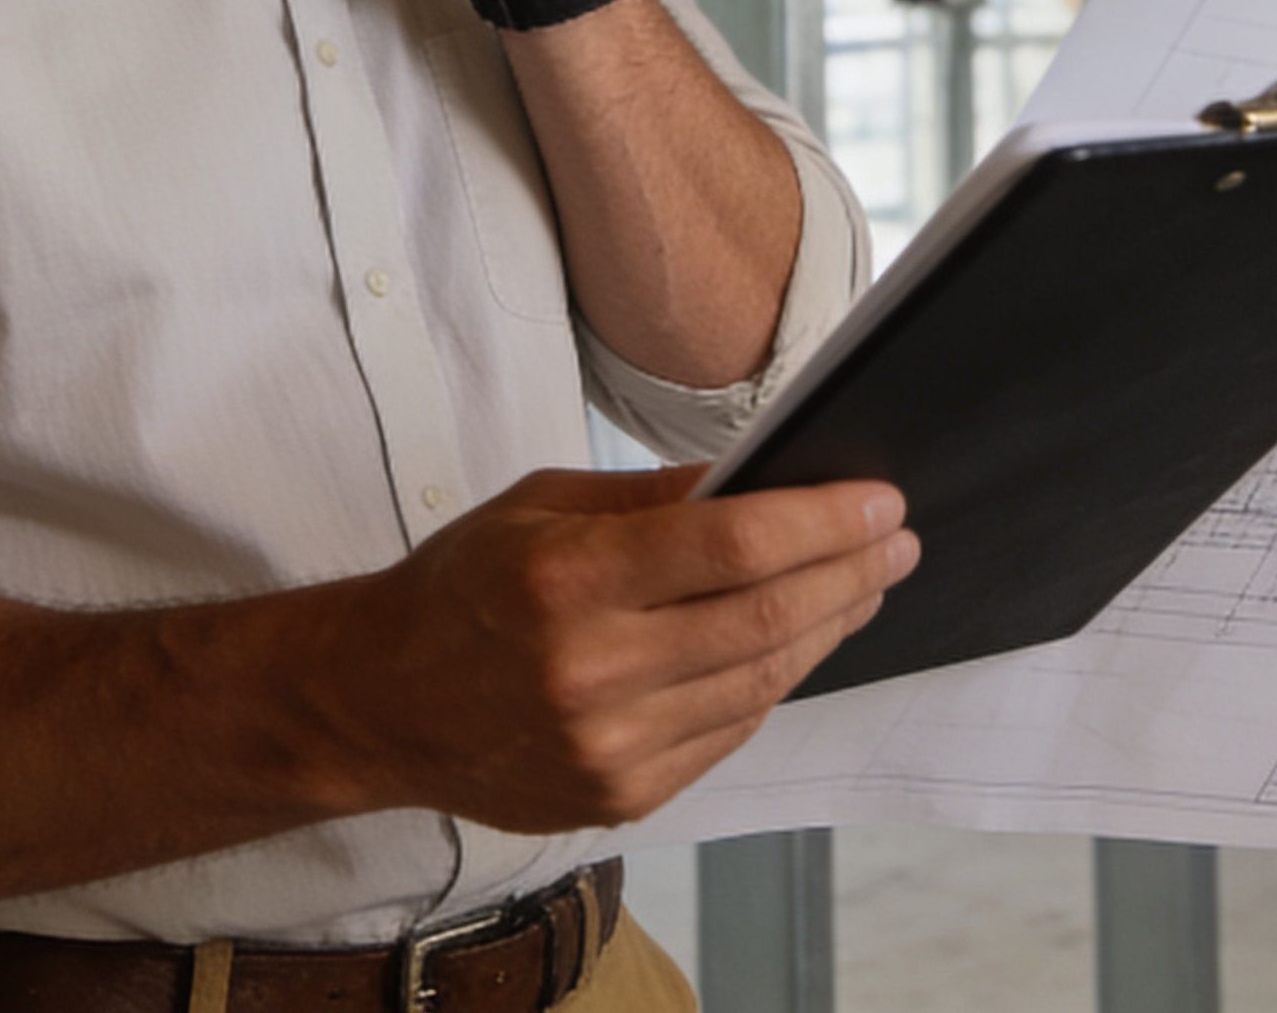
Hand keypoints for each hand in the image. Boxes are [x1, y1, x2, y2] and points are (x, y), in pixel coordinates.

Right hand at [319, 466, 915, 830]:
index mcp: (568, 578)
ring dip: (826, 630)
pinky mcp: (619, 795)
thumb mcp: (539, 506)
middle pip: (764, 618)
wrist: (377, 704)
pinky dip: (772, 684)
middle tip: (898, 543)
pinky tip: (796, 645)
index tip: (881, 502)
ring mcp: (608, 745)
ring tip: (863, 589)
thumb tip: (758, 481)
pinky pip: (728, 734)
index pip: (733, 546)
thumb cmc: (459, 590)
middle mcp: (591, 668)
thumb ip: (652, 500)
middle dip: (850, 574)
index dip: (824, 522)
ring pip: (760, 682)